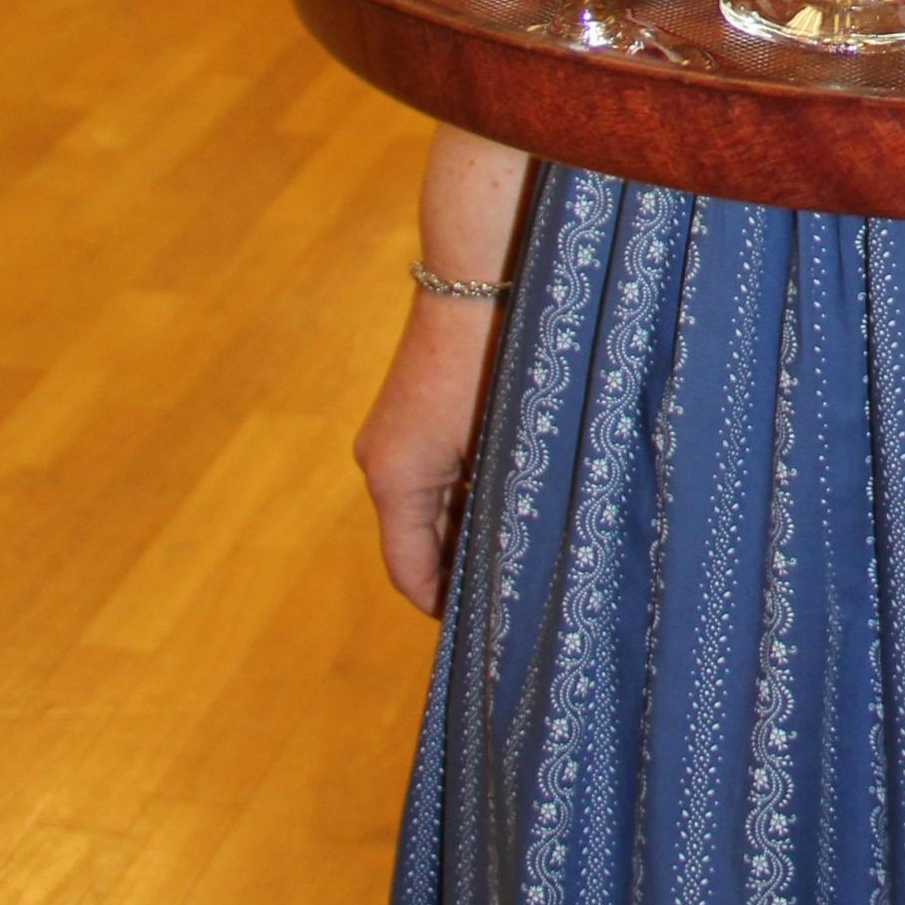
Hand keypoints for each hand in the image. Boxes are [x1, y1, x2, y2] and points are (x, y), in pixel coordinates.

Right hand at [354, 300, 501, 615]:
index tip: (488, 632)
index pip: (412, 573)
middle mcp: (380, 461)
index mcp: (394, 479)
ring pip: (430, 504)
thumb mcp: (503, 445)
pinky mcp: (410, 412)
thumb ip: (498, 508)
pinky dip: (467, 488)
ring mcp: (392, 434)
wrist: (480, 273)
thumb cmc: (498, 359)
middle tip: (520, 591)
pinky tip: (513, 489)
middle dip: (466, 565)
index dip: (446, 608)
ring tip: (525, 543)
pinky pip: (435, 470)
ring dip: (470, 523)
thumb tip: (517, 563)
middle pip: (420, 541)